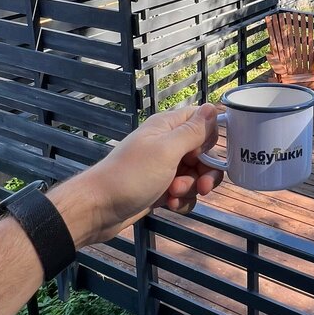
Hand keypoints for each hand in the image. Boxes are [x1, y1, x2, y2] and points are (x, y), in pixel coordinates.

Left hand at [53, 104, 222, 245]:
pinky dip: (181, 200)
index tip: (209, 154)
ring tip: (174, 196)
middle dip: (205, 172)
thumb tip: (214, 105)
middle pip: (203, 153)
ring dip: (192, 188)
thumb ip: (192, 131)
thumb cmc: (131, 175)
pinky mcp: (161, 189)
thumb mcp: (166, 150)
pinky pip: (184, 193)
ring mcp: (164, 168)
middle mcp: (167, 144)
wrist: (99, 209)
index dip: (211, 137)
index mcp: (168, 127)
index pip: (201, 120)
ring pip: (196, 175)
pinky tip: (170, 206)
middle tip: (201, 186)